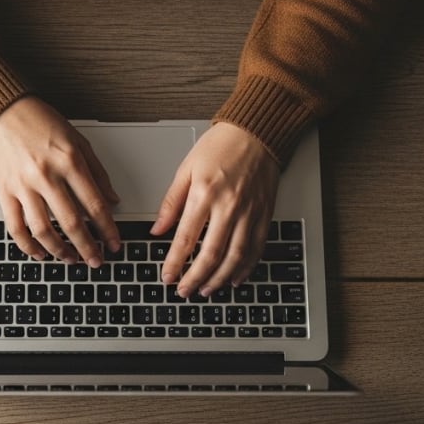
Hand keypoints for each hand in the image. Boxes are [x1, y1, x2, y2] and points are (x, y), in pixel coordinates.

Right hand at [0, 96, 120, 265]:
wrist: (4, 112)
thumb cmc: (41, 122)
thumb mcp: (78, 141)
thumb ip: (97, 172)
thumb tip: (112, 200)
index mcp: (69, 161)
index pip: (94, 205)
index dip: (107, 229)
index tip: (113, 244)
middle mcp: (46, 175)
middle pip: (71, 222)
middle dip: (87, 247)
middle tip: (96, 261)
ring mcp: (23, 185)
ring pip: (43, 230)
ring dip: (59, 251)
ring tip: (70, 259)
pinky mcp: (4, 191)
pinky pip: (15, 227)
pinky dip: (27, 246)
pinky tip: (39, 253)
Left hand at [152, 122, 279, 296]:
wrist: (256, 133)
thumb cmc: (221, 146)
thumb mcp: (185, 169)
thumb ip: (171, 202)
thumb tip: (158, 229)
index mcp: (204, 193)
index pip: (187, 238)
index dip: (175, 263)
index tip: (167, 277)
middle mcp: (229, 205)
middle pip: (211, 253)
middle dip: (196, 278)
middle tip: (184, 291)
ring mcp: (250, 212)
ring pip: (236, 256)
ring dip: (219, 278)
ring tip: (207, 290)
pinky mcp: (265, 214)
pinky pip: (257, 248)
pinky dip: (246, 267)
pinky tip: (235, 278)